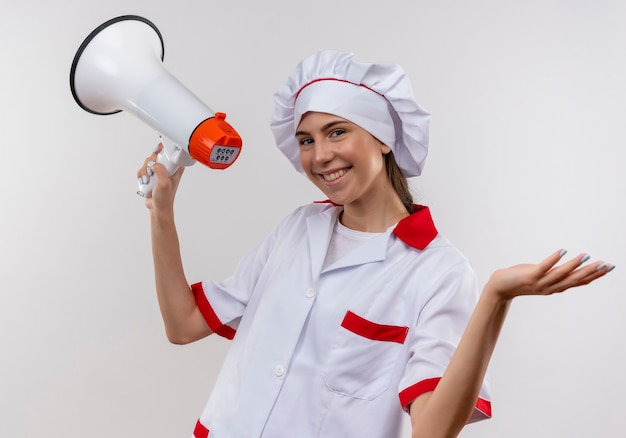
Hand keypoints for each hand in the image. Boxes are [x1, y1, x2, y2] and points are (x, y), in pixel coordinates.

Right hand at [136, 144, 184, 210]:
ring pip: (147, 162)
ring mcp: (159, 171)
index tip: (155, 155)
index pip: (169, 151)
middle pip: (155, 156)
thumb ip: (160, 171)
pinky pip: (143, 169)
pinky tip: (144, 182)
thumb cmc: (164, 198)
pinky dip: (141, 175)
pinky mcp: (152, 175)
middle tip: (150, 173)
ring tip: (147, 181)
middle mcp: (168, 168)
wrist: (158, 208)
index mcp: (176, 167)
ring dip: (144, 171)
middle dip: (149, 164)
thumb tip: (153, 164)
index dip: (160, 150)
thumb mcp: (164, 183)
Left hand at [486, 250, 613, 300]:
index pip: (579, 282)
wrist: (500, 287)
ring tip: (586, 255)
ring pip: (561, 275)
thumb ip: (555, 274)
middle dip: (591, 272)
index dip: (595, 275)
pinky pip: (544, 267)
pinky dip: (553, 259)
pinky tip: (562, 251)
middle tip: (606, 264)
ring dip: (574, 265)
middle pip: (574, 280)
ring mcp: (540, 282)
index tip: (609, 267)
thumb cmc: (521, 279)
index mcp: (556, 287)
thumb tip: (568, 267)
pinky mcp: (530, 276)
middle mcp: (551, 287)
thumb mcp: (542, 277)